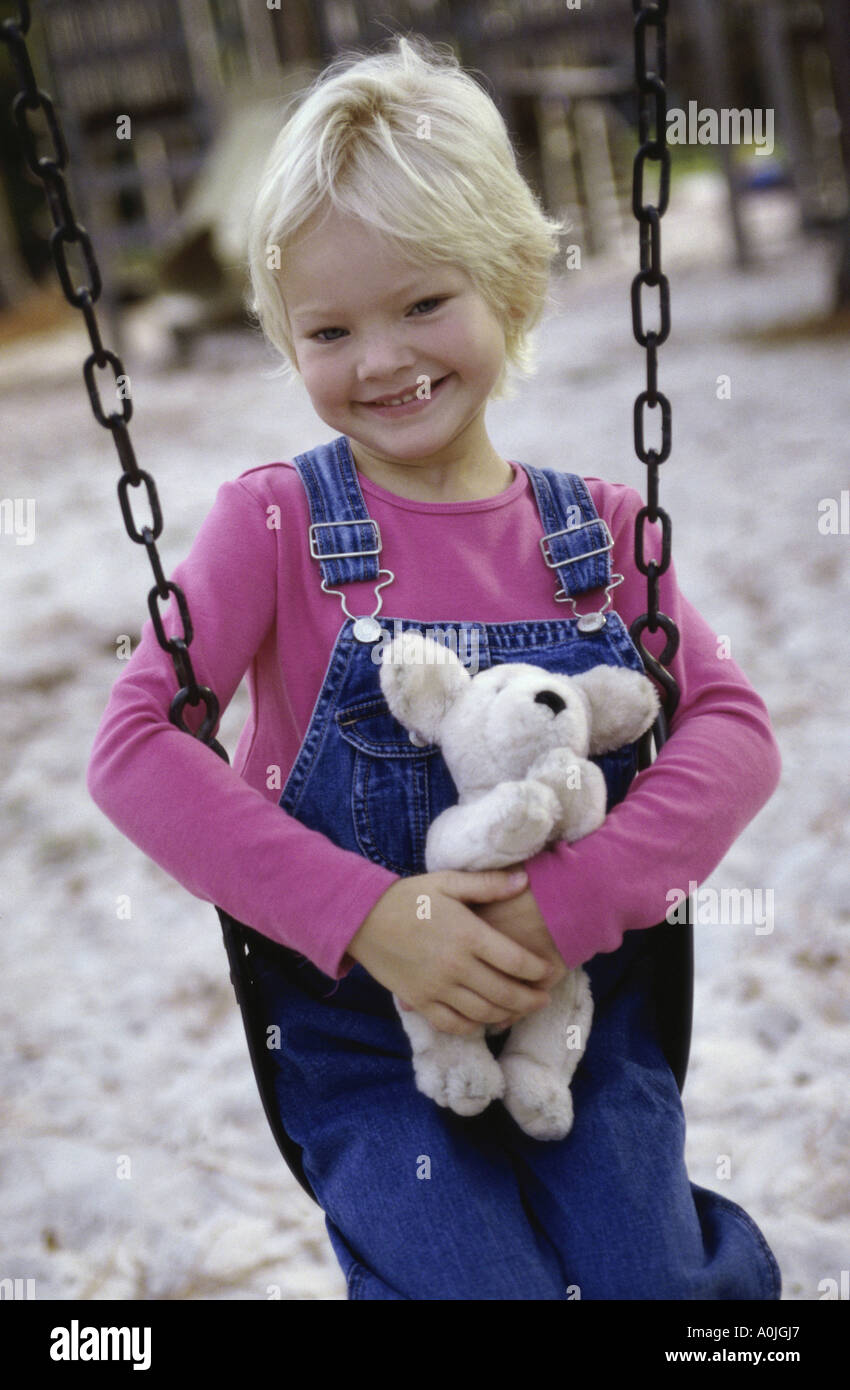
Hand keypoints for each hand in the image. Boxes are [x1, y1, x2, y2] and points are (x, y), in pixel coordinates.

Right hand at [347, 868, 552, 1034]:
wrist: (362, 918)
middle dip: (530, 999)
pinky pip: (454, 1024)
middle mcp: (456, 966)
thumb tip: (524, 880)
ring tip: (520, 1010)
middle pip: (505, 993)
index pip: (516, 961)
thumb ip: (488, 884)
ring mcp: (437, 987)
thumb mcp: (447, 882)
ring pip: (483, 1013)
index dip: (538, 971)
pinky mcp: (420, 1001)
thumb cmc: (408, 897)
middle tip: (543, 999)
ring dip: (508, 1015)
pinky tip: (484, 1021)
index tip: (549, 972)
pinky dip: (474, 1027)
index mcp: (468, 935)